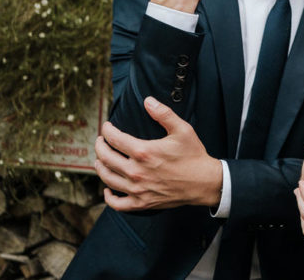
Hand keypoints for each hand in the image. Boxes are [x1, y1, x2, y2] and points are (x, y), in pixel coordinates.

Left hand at [95, 96, 221, 210]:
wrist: (204, 182)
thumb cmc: (193, 155)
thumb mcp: (182, 129)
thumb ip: (164, 114)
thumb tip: (147, 100)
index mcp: (144, 152)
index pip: (114, 139)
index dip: (107, 130)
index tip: (107, 126)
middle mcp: (136, 172)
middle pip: (106, 158)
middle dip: (100, 146)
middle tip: (101, 141)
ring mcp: (137, 189)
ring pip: (107, 178)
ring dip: (100, 167)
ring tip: (100, 160)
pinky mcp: (141, 203)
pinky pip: (117, 203)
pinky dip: (109, 197)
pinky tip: (108, 189)